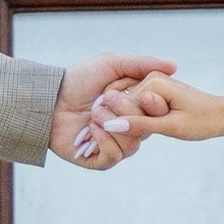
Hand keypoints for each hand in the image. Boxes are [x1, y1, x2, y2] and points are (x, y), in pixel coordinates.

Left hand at [52, 53, 170, 170]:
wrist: (50, 97)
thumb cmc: (79, 79)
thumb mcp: (112, 64)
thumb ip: (142, 64)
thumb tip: (174, 66)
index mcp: (134, 108)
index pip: (156, 113)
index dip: (151, 104)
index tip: (139, 90)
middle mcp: (127, 128)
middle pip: (146, 129)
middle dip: (126, 110)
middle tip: (106, 97)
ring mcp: (113, 144)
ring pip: (132, 144)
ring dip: (113, 125)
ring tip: (94, 113)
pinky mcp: (98, 159)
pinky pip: (114, 156)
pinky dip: (105, 140)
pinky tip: (91, 128)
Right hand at [123, 72, 223, 144]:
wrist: (221, 115)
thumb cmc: (202, 122)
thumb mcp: (171, 127)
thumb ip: (140, 125)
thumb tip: (111, 126)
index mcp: (153, 83)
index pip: (124, 108)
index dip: (134, 124)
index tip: (162, 123)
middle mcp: (151, 78)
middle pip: (126, 106)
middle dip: (139, 121)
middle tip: (167, 123)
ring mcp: (152, 83)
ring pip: (131, 108)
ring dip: (143, 121)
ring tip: (167, 122)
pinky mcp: (155, 90)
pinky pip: (139, 107)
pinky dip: (146, 118)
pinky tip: (160, 121)